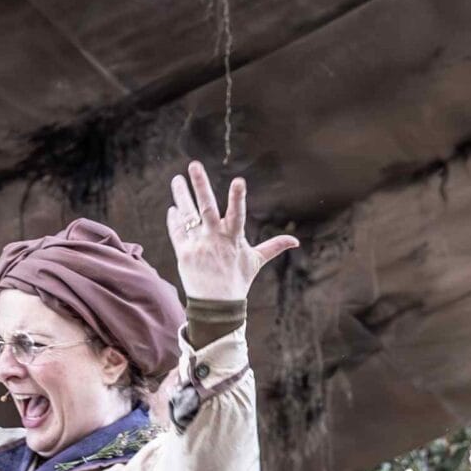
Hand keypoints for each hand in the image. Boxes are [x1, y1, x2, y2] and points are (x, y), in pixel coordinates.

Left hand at [165, 161, 300, 301]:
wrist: (216, 305)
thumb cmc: (238, 280)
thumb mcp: (256, 261)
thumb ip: (274, 246)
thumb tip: (296, 241)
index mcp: (233, 239)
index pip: (237, 214)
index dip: (238, 197)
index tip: (239, 181)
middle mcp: (214, 239)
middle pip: (206, 208)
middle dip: (200, 185)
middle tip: (194, 165)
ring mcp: (197, 245)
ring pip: (187, 215)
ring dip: (181, 195)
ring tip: (177, 179)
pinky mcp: (183, 252)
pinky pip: (177, 231)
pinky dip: (174, 219)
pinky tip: (174, 207)